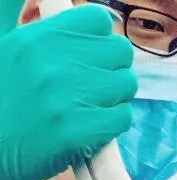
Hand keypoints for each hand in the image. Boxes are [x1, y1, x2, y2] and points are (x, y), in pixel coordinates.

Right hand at [0, 3, 136, 179]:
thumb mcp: (3, 46)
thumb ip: (19, 14)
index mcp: (36, 38)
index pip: (97, 20)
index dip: (100, 39)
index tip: (90, 55)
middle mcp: (53, 62)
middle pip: (121, 51)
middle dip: (112, 68)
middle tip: (93, 86)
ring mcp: (67, 98)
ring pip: (126, 84)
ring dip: (114, 97)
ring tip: (88, 108)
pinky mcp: (79, 131)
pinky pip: (123, 117)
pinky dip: (112, 125)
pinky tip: (89, 128)